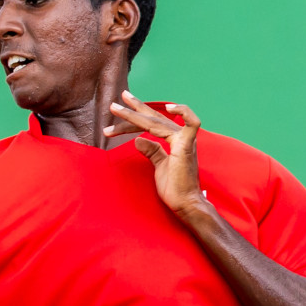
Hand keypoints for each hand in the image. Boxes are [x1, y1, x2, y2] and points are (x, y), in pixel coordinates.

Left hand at [103, 91, 209, 218]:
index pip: (152, 123)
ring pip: (157, 122)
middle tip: (115, 101)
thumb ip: (152, 151)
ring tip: (115, 109)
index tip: (120, 110)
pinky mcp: (187, 147)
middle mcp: (180, 137)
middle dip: (134, 108)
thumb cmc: (174, 188)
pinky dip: (183, 113)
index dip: (137, 115)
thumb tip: (138, 140)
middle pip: (153, 118)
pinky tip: (169, 108)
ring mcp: (184, 140)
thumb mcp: (159, 166)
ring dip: (133, 115)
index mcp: (174, 140)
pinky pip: (191, 124)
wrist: (184, 203)